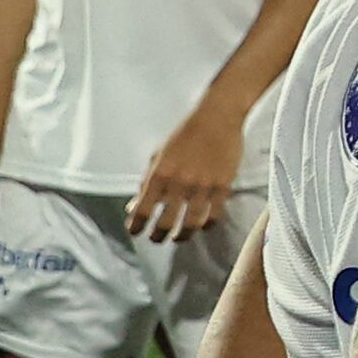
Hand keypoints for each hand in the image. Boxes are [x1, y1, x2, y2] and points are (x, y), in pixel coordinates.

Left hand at [133, 104, 246, 244]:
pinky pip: (214, 215)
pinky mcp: (222, 186)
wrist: (217, 118)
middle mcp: (180, 183)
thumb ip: (147, 181)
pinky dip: (207, 225)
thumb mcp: (158, 155)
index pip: (143, 210)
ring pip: (191, 224)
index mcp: (160, 174)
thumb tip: (135, 205)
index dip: (136, 226)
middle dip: (158, 236)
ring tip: (179, 237)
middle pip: (166, 223)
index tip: (135, 232)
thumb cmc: (185, 134)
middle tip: (156, 239)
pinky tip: (202, 225)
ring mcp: (203, 186)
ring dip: (183, 235)